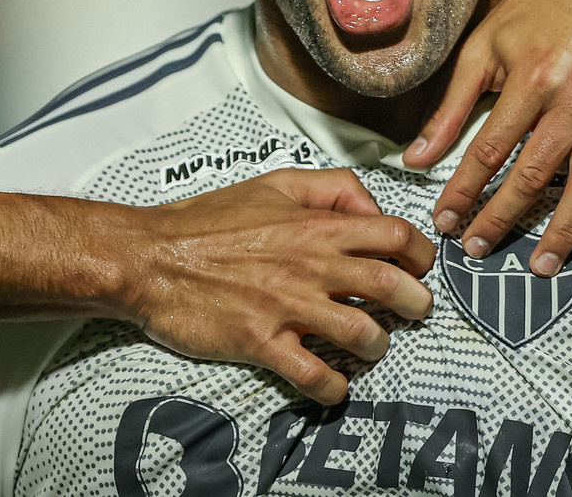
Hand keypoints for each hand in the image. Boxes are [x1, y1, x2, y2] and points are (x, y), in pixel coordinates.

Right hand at [121, 167, 435, 405]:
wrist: (150, 257)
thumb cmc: (207, 220)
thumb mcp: (273, 182)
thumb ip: (329, 188)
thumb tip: (371, 206)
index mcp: (315, 225)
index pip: (395, 234)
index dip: (421, 253)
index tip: (420, 267)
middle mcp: (309, 264)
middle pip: (392, 285)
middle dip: (416, 303)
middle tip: (414, 311)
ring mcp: (286, 305)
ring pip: (361, 334)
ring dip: (378, 346)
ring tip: (372, 347)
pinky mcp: (261, 342)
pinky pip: (313, 375)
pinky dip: (334, 388)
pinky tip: (335, 386)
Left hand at [406, 0, 571, 275]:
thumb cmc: (530, 16)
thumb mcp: (482, 50)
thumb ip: (450, 107)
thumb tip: (414, 159)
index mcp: (532, 79)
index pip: (490, 151)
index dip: (464, 191)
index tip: (445, 222)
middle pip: (536, 175)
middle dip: (503, 218)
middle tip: (478, 249)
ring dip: (563, 231)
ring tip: (540, 265)